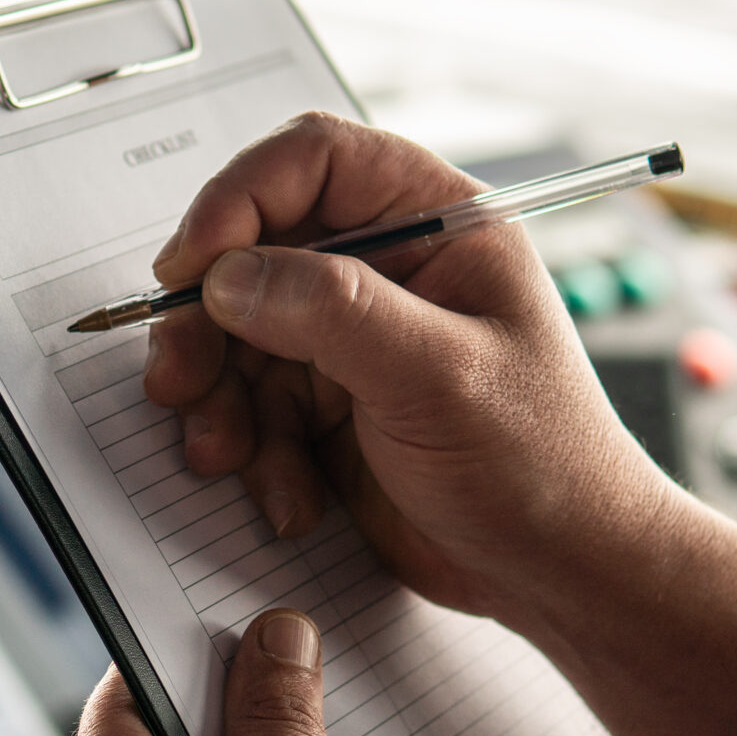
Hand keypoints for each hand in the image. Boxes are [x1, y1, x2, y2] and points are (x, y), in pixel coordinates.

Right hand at [145, 112, 673, 634]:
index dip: (238, 200)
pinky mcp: (332, 406)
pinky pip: (253, 406)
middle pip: (253, 252)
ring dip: (221, 400)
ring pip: (238, 336)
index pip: (314, 161)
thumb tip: (229, 276)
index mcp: (438, 224)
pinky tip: (290, 494)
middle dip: (208, 322)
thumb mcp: (439, 377)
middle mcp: (390, 269)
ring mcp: (356, 340)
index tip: (191, 267)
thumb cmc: (541, 465)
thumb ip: (332, 312)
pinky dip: (252, 451)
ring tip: (228, 455)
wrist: (557, 574)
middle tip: (179, 379)